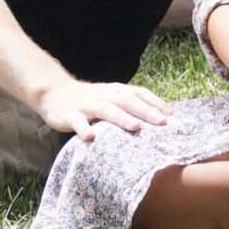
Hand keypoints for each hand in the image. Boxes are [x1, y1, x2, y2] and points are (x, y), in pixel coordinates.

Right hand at [33, 77, 172, 140]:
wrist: (55, 93)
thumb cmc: (90, 100)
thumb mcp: (111, 98)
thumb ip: (129, 105)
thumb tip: (156, 117)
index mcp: (116, 91)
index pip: (140, 94)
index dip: (156, 103)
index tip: (173, 116)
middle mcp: (105, 95)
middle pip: (128, 101)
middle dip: (147, 111)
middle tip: (163, 122)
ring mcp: (88, 104)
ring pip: (106, 110)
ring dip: (122, 118)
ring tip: (136, 127)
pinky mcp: (70, 114)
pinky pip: (77, 122)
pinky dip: (84, 128)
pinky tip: (90, 137)